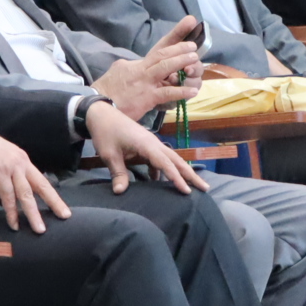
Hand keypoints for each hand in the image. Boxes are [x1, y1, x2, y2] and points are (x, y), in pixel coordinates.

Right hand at [0, 121, 70, 233]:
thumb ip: (3, 182)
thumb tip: (3, 200)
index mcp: (23, 161)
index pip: (41, 181)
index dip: (53, 195)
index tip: (62, 208)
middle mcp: (21, 164)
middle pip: (41, 186)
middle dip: (54, 202)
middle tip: (64, 216)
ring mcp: (11, 168)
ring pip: (26, 194)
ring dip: (33, 213)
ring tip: (39, 229)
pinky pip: (7, 196)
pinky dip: (11, 211)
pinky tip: (14, 223)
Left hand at [86, 101, 205, 195]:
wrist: (101, 113)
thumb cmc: (105, 132)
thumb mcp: (109, 154)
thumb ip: (117, 173)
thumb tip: (120, 192)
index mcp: (146, 144)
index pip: (165, 163)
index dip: (176, 178)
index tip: (186, 191)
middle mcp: (154, 142)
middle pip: (176, 160)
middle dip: (190, 175)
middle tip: (205, 188)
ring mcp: (152, 143)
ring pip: (172, 159)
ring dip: (183, 171)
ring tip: (193, 186)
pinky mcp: (147, 144)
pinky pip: (161, 158)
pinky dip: (166, 169)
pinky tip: (163, 182)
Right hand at [90, 20, 202, 117]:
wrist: (97, 104)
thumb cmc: (106, 91)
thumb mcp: (118, 72)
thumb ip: (129, 67)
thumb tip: (133, 64)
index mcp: (136, 64)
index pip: (157, 50)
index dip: (172, 41)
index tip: (183, 34)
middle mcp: (141, 70)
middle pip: (162, 54)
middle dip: (179, 48)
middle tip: (193, 46)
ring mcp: (144, 83)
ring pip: (165, 68)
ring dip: (181, 61)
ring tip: (194, 58)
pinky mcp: (147, 97)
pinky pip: (167, 93)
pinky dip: (181, 92)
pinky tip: (192, 91)